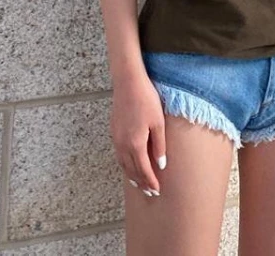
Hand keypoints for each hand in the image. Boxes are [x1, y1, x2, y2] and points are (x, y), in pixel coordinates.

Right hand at [110, 75, 167, 196]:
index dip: (150, 182)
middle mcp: (123, 145)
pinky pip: (119, 156)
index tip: (157, 190)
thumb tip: (161, 165)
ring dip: (132, 176)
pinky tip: (129, 166)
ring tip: (139, 184)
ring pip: (123, 164)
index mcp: (135, 144)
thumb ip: (159, 146)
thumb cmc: (146, 100)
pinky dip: (125, 165)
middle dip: (141, 183)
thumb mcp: (158, 123)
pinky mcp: (114, 132)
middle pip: (132, 170)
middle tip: (150, 192)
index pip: (143, 170)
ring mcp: (116, 139)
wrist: (128, 82)